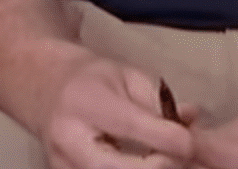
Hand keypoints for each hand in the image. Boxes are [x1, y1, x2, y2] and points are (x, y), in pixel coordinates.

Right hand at [36, 55, 196, 168]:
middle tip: (178, 156)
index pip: (132, 126)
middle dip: (158, 166)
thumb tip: (191, 122)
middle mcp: (68, 140)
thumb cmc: (92, 80)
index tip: (191, 141)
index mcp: (86, 103)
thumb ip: (160, 101)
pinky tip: (143, 163)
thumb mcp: (129, 76)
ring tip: (162, 158)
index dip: (168, 138)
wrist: (46, 90)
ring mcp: (62, 165)